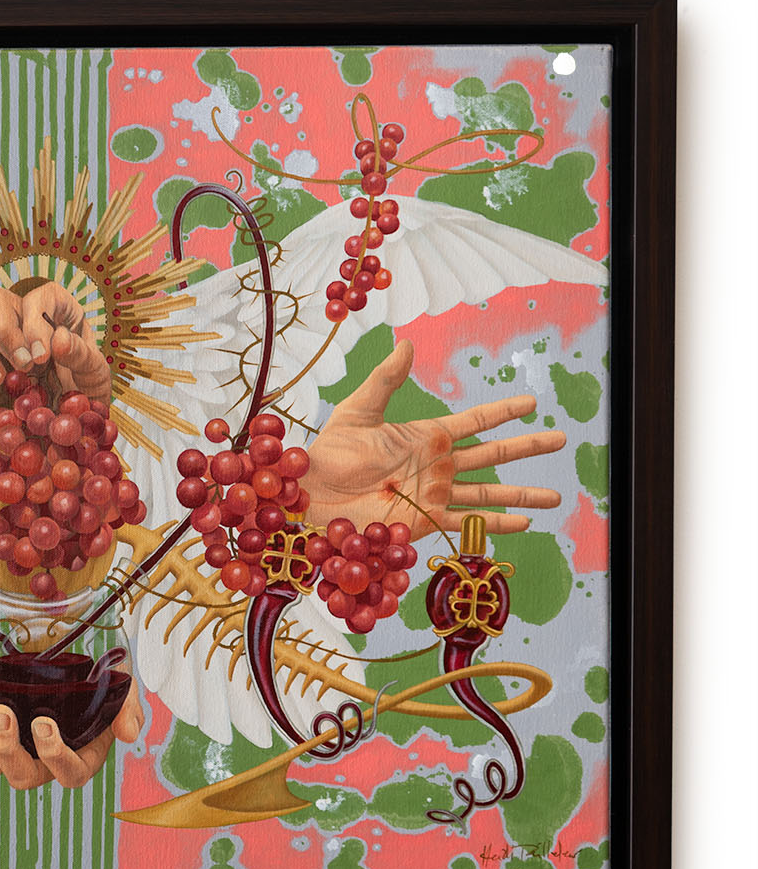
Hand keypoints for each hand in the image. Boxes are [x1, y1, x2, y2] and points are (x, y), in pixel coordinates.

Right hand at [0, 281, 111, 403]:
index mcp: (56, 310)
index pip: (38, 296)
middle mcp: (22, 317)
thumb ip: (82, 356)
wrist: (74, 425)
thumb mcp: (97, 375)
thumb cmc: (88, 391)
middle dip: (7, 334)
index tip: (42, 356)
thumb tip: (58, 340)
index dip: (36, 321)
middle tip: (24, 367)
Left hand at [0, 674, 143, 789]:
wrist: (70, 651)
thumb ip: (128, 708)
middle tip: (1, 711)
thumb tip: (128, 734)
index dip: (54, 757)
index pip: (68, 774)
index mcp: (78, 757)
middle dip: (5, 748)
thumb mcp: (121, 686)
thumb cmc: (97, 677)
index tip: (44, 723)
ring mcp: (10, 745)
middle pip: (19, 775)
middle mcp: (40, 760)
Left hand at [300, 340, 563, 539]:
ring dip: (521, 494)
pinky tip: (524, 523)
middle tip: (559, 439)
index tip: (531, 404)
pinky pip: (466, 523)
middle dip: (526, 449)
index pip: (473, 422)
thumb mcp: (357, 410)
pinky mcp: (423, 523)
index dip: (501, 413)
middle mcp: (436, 466)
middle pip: (492, 455)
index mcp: (424, 437)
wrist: (310, 495)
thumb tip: (406, 344)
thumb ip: (385, 380)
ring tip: (555, 495)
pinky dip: (496, 525)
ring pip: (488, 493)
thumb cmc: (328, 453)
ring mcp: (433, 495)